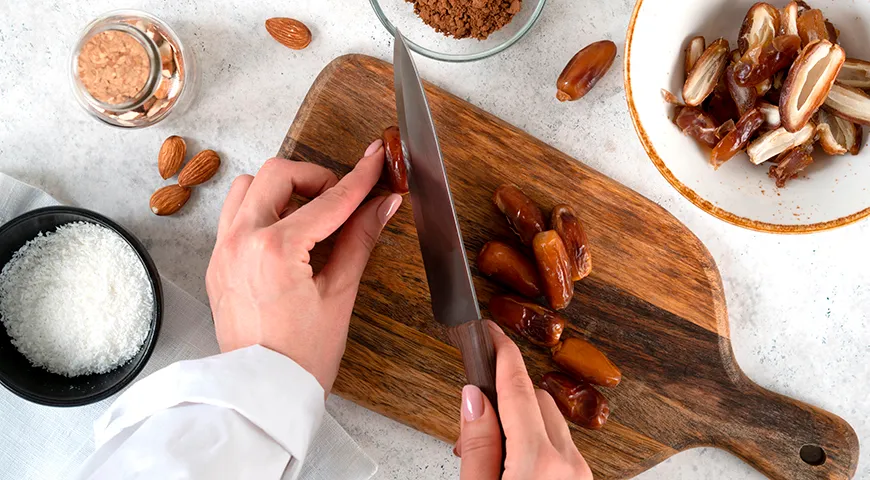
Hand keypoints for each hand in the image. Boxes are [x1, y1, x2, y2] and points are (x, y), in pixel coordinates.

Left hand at [205, 140, 402, 392]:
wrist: (264, 393)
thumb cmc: (302, 356)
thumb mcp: (340, 294)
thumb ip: (360, 240)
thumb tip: (383, 204)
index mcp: (275, 249)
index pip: (328, 201)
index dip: (359, 178)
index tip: (375, 159)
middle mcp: (241, 241)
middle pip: (278, 174)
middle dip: (316, 178)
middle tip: (342, 199)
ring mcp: (223, 251)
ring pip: (248, 187)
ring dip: (282, 190)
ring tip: (311, 217)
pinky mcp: (217, 263)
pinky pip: (235, 215)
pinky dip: (262, 211)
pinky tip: (287, 236)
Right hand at [455, 321, 592, 479]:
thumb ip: (478, 446)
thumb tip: (474, 398)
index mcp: (538, 462)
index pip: (517, 390)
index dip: (502, 354)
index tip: (490, 332)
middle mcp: (568, 464)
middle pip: (536, 399)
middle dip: (504, 399)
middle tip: (471, 423)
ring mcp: (580, 474)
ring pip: (550, 420)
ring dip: (521, 422)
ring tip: (490, 452)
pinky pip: (560, 445)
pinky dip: (536, 443)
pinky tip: (513, 465)